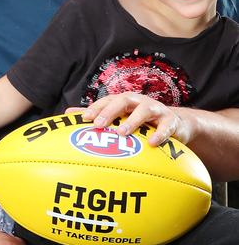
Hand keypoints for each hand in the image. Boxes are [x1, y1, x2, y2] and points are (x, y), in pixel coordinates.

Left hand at [68, 93, 193, 146]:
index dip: (96, 108)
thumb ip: (96, 115)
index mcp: (125, 101)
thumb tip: (67, 113)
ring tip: (122, 133)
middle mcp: (139, 102)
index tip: (84, 119)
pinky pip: (166, 126)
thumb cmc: (141, 122)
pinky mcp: (171, 122)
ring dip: (132, 121)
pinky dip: (159, 134)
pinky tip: (151, 143)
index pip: (108, 101)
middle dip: (110, 112)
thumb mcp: (120, 117)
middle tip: (98, 124)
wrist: (176, 124)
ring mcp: (156, 110)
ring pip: (144, 110)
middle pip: (123, 100)